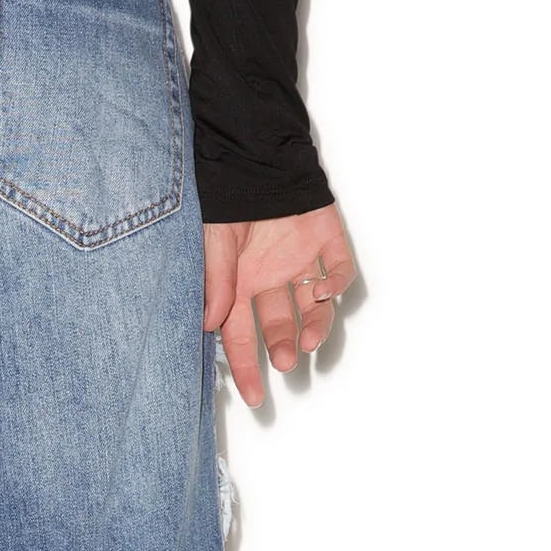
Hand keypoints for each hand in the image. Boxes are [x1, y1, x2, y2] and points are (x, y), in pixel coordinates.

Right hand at [204, 203, 356, 408]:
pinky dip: (336, 285)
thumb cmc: (225, 197)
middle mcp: (269, 279)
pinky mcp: (327, 242)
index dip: (246, 367)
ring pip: (313, 307)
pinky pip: (339, 271)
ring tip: (308, 342)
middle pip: (279, 325)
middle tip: (286, 362)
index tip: (254, 396)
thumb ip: (214, 281)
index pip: (240, 336)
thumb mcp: (211, 241)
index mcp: (237, 285)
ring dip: (313, 327)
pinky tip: (323, 289)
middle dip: (283, 347)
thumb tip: (211, 325)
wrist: (255, 154)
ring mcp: (299, 262)